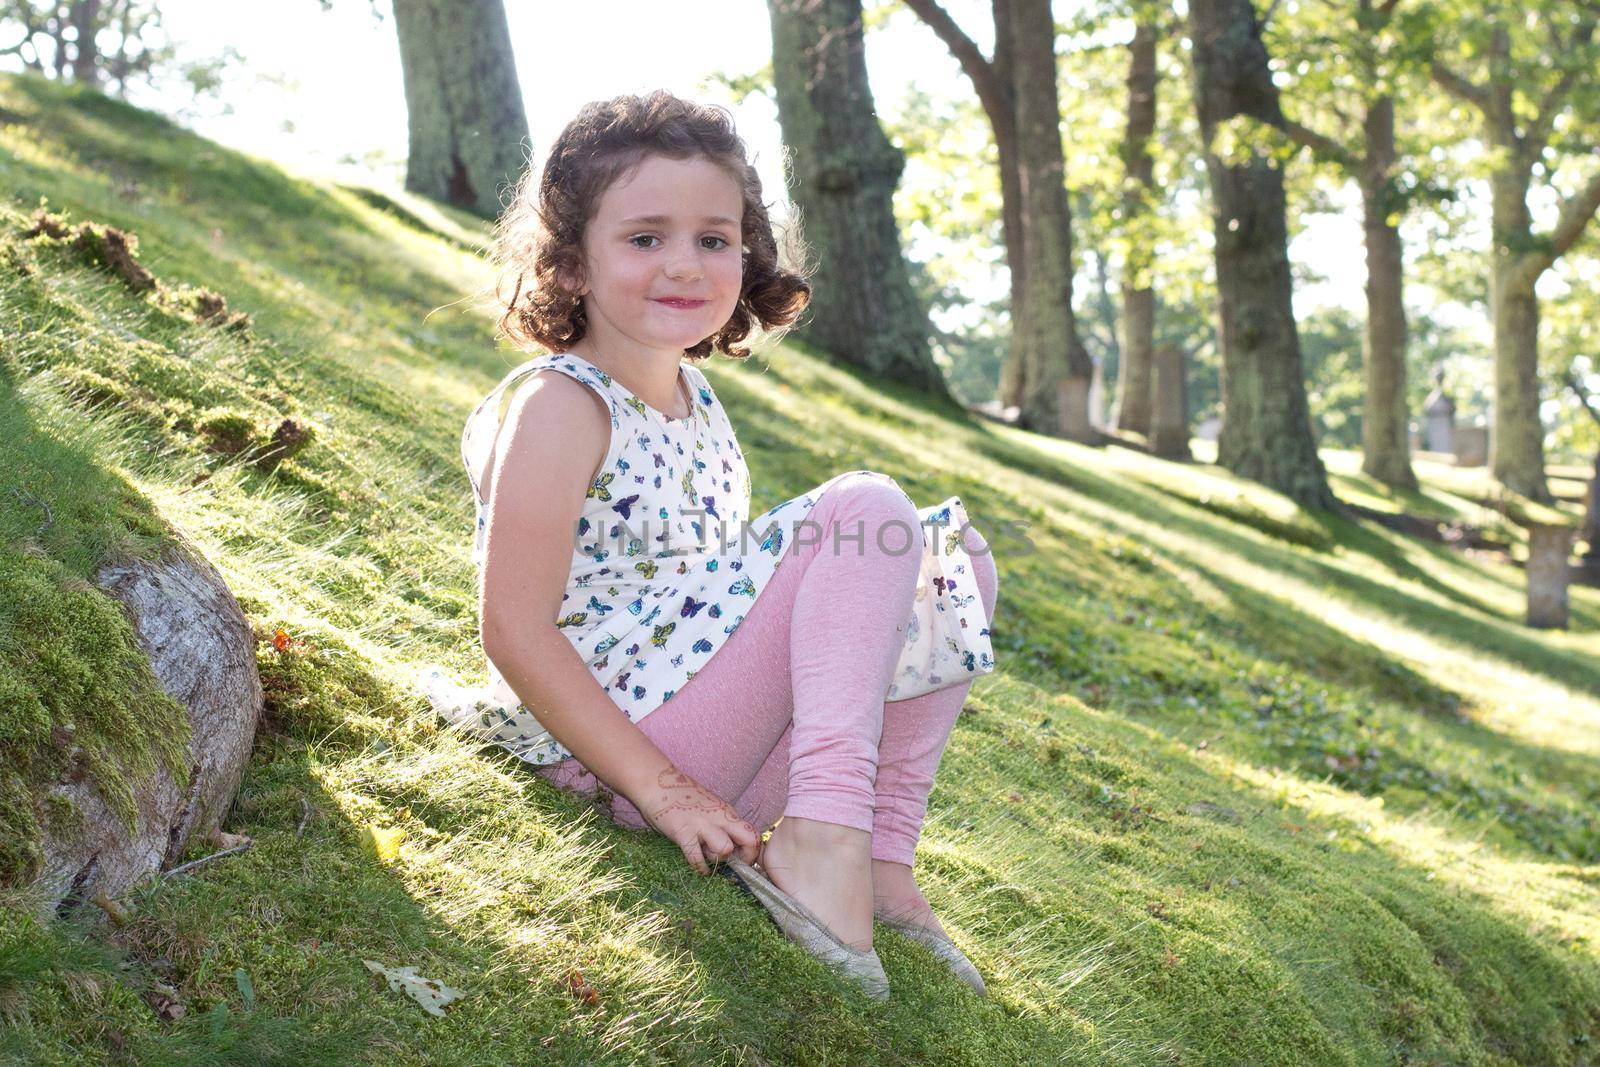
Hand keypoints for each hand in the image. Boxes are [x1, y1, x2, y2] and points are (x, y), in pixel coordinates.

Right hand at [636, 766, 760, 874]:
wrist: (656, 782)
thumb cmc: (682, 797)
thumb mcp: (710, 807)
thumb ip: (721, 823)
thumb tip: (732, 846)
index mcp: (727, 812)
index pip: (754, 834)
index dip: (752, 852)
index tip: (743, 861)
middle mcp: (719, 817)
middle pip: (750, 840)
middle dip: (745, 858)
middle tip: (734, 866)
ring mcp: (702, 824)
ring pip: (724, 849)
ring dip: (717, 859)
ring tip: (708, 858)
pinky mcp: (683, 831)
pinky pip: (696, 857)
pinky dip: (700, 867)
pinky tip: (699, 868)